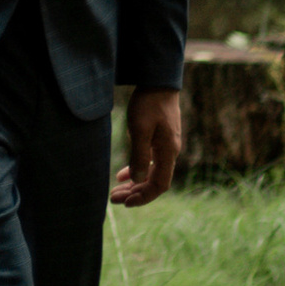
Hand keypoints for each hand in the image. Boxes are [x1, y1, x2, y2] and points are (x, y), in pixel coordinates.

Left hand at [110, 86, 181, 205]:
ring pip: (150, 172)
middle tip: (114, 199)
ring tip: (116, 190)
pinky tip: (123, 175)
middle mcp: (170, 152)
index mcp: (168, 153)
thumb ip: (139, 155)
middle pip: (154, 182)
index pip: (159, 185)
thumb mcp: (140, 128)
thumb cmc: (149, 103)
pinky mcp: (159, 139)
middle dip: (135, 194)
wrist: (159, 81)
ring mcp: (165, 146)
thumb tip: (136, 180)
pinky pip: (149, 161)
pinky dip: (136, 170)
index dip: (143, 197)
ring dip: (134, 184)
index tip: (125, 203)